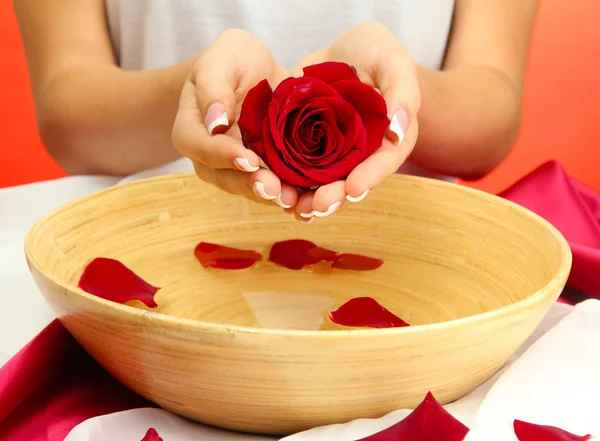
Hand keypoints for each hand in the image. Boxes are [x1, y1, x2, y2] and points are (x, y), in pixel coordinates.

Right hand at [172, 30, 298, 207]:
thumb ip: (213, 87)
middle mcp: (210, 158)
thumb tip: (216, 122)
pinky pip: (274, 189)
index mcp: (192, 130)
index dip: (225, 156)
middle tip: (274, 189)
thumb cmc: (234, 61)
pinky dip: (291, 198)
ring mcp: (236, 170)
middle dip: (251, 185)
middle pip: (226, 178)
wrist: (257, 74)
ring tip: (294, 200)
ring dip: (272, 198)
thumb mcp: (222, 60)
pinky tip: (307, 205)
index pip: (202, 147)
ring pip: (251, 189)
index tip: (249, 159)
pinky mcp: (263, 174)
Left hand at [290, 23, 420, 219]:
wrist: (345, 53)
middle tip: (317, 206)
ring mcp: (334, 155)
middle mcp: (363, 155)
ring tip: (294, 208)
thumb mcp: (393, 62)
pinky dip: (287, 182)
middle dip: (334, 197)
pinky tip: (274, 191)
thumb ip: (403, 92)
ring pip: (323, 183)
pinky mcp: (307, 148)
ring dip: (309, 199)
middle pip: (351, 182)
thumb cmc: (377, 53)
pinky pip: (297, 169)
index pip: (383, 163)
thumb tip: (398, 130)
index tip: (353, 189)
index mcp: (390, 139)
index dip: (370, 178)